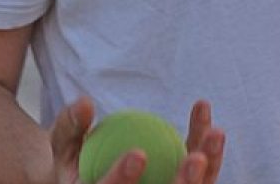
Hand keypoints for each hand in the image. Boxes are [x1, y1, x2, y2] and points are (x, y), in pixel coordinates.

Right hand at [49, 96, 225, 183]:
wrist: (90, 181)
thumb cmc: (76, 165)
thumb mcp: (63, 147)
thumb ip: (71, 127)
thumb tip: (86, 104)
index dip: (121, 180)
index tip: (139, 154)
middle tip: (196, 158)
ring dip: (208, 169)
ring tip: (216, 132)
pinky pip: (199, 180)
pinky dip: (207, 154)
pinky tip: (210, 124)